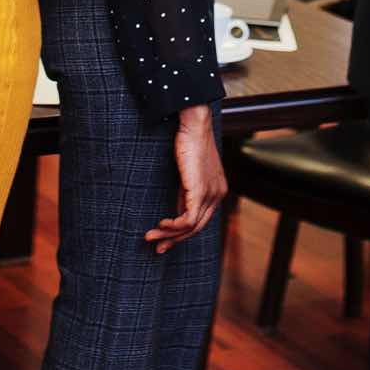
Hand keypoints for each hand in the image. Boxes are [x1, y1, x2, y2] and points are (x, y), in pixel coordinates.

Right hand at [145, 104, 225, 254]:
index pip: (201, 219)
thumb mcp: (188, 170)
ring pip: (191, 227)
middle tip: (157, 247)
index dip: (182, 233)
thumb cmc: (189, 139)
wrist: (194, 122)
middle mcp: (218, 194)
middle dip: (175, 240)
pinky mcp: (200, 191)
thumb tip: (177, 207)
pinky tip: (160, 225)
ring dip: (169, 235)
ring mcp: (211, 194)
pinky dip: (173, 226)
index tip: (165, 239)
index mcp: (217, 190)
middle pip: (197, 228)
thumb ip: (186, 190)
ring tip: (151, 237)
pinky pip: (188, 219)